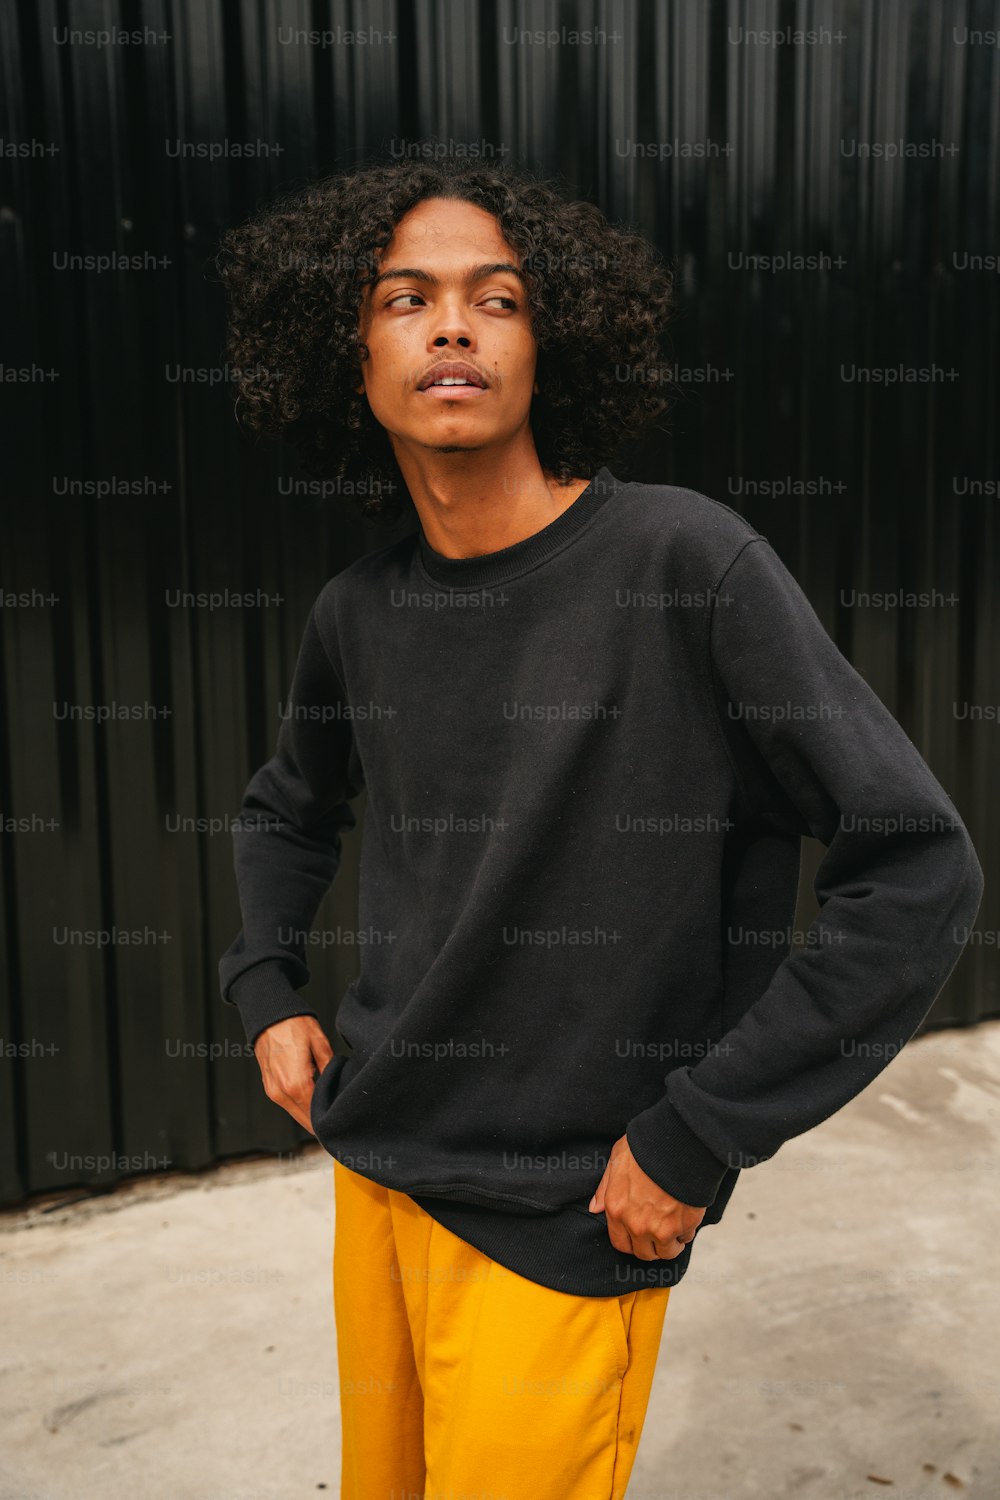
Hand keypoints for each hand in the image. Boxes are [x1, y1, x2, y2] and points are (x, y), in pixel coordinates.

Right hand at [253, 1015, 333, 1133]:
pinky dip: (299, 1105)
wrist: (269, 1015)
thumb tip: (337, 1086)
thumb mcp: (320, 1044)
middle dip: (320, 1122)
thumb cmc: (294, 1025)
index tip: (340, 1122)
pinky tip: (311, 1098)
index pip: (315, 1114)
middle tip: (336, 1120)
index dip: (328, 1120)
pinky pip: (287, 1104)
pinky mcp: (269, 1087)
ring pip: (295, 1114)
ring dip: (309, 1114)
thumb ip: (330, 1069)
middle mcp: (281, 1092)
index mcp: (296, 1083)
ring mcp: (273, 1091)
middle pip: (304, 1119)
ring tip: (326, 1109)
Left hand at [588, 1133, 706, 1259]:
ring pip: (665, 1253)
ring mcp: (660, 1229)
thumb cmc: (646, 1148)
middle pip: (643, 1253)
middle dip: (651, 1246)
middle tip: (658, 1232)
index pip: (620, 1243)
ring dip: (670, 1245)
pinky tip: (686, 1218)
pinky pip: (685, 1239)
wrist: (677, 1145)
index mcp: (616, 1209)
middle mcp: (636, 1225)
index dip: (630, 1241)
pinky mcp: (683, 1227)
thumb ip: (605, 1188)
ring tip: (674, 1230)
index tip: (639, 1234)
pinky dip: (686, 1232)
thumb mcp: (616, 1160)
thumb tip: (595, 1209)